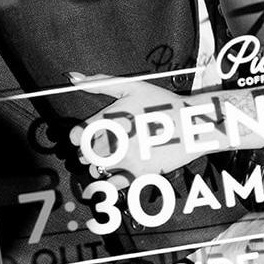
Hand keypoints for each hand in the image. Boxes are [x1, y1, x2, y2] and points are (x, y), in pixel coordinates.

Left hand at [68, 74, 203, 177]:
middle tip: (104, 143)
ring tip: (113, 155)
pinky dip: (110, 180)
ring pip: (95, 171)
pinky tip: (120, 169)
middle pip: (84, 155)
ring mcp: (124, 160)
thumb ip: (99, 82)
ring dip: (99, 165)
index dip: (78, 136)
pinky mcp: (136, 175)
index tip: (87, 134)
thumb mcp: (132, 85)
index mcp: (109, 118)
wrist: (191, 124)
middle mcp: (113, 141)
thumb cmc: (160, 103)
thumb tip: (72, 77)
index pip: (76, 136)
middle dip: (89, 150)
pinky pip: (110, 186)